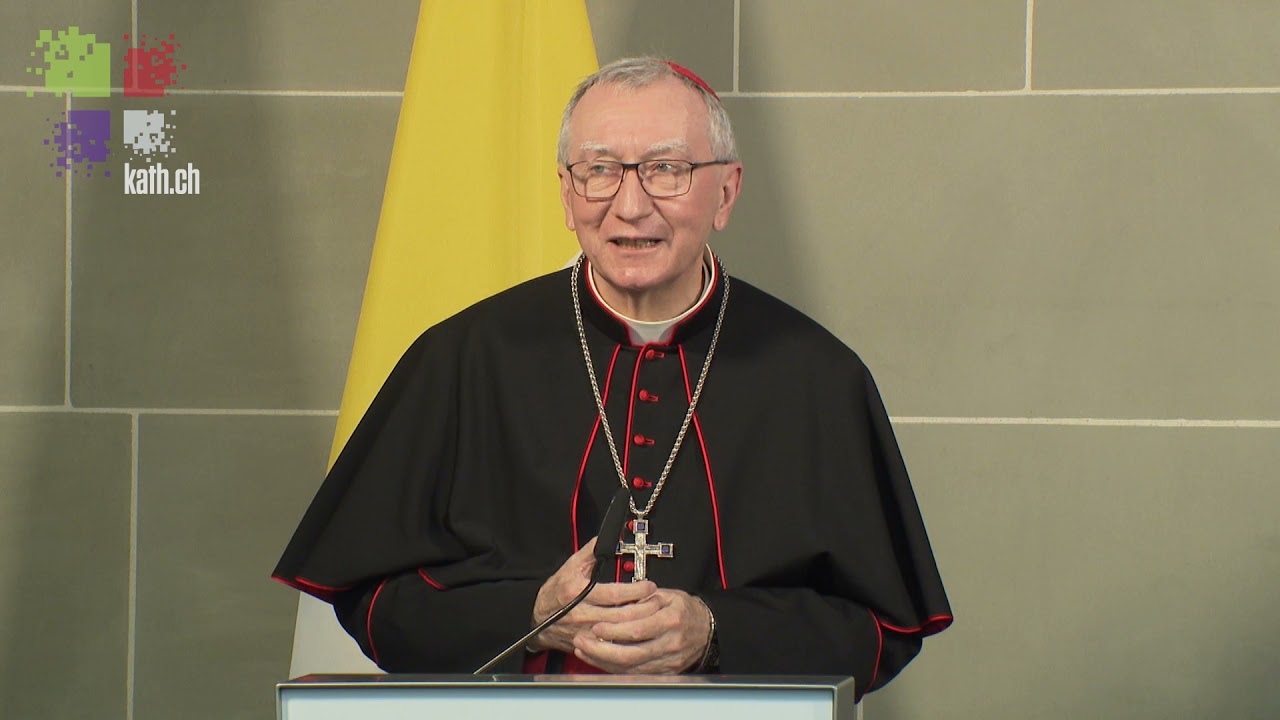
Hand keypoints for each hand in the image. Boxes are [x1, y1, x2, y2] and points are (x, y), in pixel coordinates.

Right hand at [529, 538, 657, 654]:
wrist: (537, 617)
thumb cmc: (556, 592)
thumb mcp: (570, 567)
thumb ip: (590, 552)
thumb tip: (606, 539)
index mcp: (577, 592)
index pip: (613, 594)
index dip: (635, 591)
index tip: (650, 586)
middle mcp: (581, 614)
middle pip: (620, 616)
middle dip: (644, 609)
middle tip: (658, 601)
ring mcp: (584, 632)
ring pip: (618, 632)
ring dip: (639, 624)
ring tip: (653, 614)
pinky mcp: (587, 645)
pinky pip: (611, 646)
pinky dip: (626, 640)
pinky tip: (638, 632)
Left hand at [571, 588, 710, 673]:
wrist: (707, 629)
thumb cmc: (685, 610)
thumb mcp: (667, 595)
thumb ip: (643, 599)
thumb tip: (617, 601)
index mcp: (670, 619)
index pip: (637, 629)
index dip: (613, 630)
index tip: (596, 626)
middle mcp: (669, 643)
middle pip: (630, 653)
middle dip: (601, 649)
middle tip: (582, 641)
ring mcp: (667, 661)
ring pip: (630, 667)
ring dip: (603, 660)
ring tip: (585, 650)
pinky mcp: (664, 672)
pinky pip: (634, 673)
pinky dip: (614, 667)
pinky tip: (599, 659)